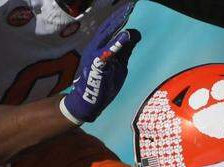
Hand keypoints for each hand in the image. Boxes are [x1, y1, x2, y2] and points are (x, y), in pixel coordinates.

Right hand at [60, 2, 140, 124]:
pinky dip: (116, 44)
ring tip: (127, 14)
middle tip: (130, 6)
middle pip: (108, 28)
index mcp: (100, 47)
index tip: (130, 8)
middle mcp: (95, 47)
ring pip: (106, 37)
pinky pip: (107, 52)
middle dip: (119, 17)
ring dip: (116, 25)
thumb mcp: (119, 64)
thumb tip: (133, 34)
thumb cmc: (104, 83)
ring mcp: (94, 55)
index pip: (111, 29)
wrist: (90, 101)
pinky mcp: (96, 65)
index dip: (120, 18)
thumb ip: (125, 50)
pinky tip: (125, 37)